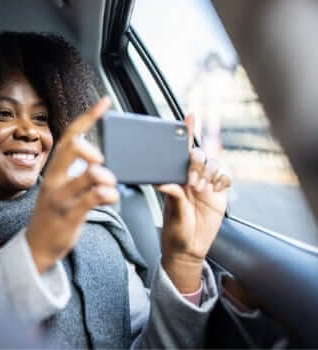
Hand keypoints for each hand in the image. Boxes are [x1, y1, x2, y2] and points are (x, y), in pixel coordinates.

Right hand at [26, 97, 118, 272]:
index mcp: (53, 171)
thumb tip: (98, 159)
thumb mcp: (58, 189)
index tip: (104, 103)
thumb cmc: (52, 216)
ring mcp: (62, 197)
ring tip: (110, 184)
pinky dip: (109, 194)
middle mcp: (55, 180)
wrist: (36, 247)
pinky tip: (111, 197)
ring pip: (89, 174)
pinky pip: (94, 197)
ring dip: (106, 176)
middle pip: (72, 149)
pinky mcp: (71, 214)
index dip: (87, 118)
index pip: (69, 137)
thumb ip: (74, 173)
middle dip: (91, 148)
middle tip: (101, 158)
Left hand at [157, 114, 230, 292]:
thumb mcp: (172, 213)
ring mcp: (206, 184)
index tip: (189, 116)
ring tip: (202, 190)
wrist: (189, 249)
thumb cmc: (175, 231)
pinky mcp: (219, 193)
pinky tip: (216, 191)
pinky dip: (223, 180)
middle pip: (200, 154)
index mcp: (176, 177)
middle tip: (193, 182)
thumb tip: (163, 182)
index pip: (180, 150)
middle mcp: (191, 177)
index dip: (186, 132)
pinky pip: (226, 176)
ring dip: (210, 172)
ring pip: (215, 163)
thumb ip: (172, 196)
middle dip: (198, 162)